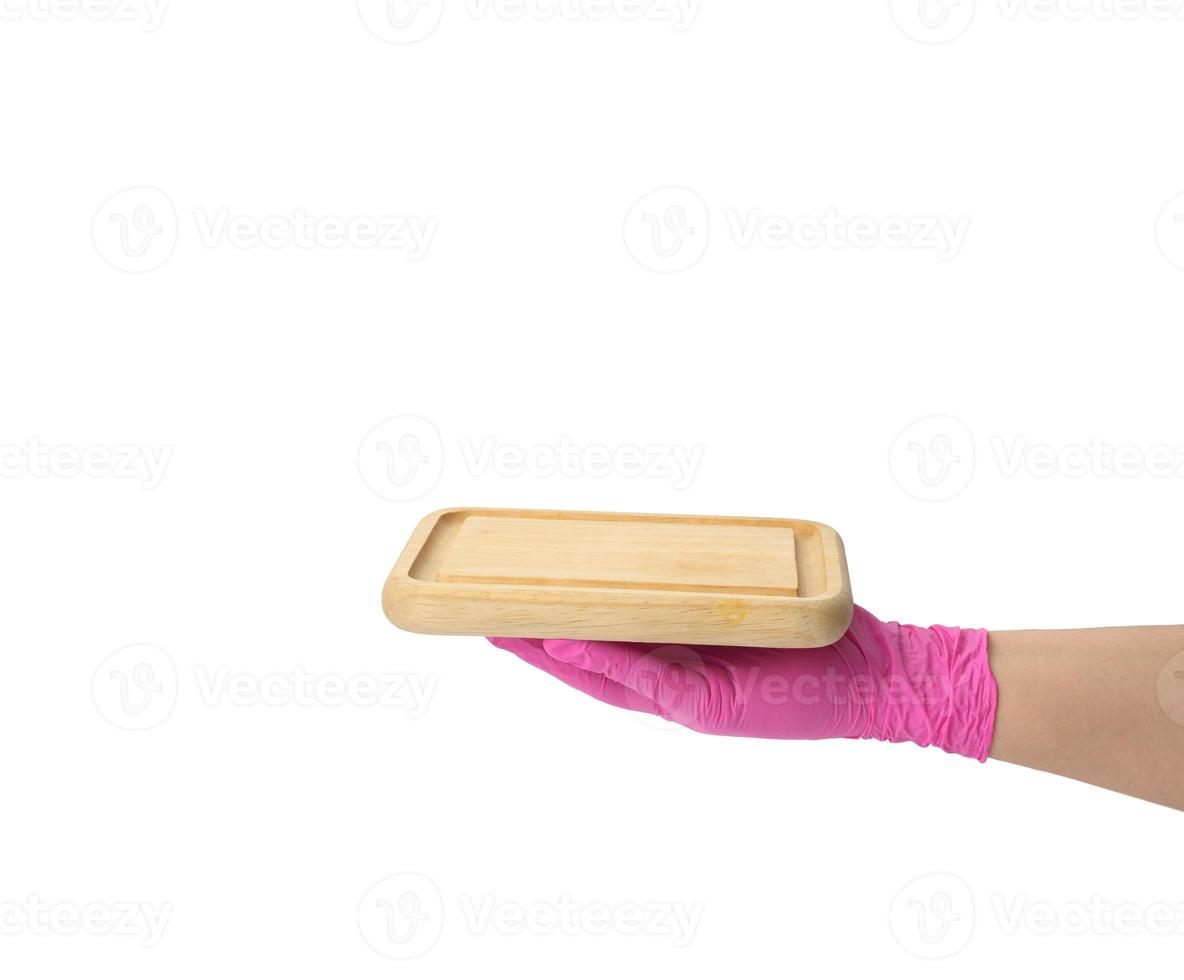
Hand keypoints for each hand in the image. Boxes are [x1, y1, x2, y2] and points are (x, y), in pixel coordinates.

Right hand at [489, 606, 996, 760]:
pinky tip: (564, 638)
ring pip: (605, 676)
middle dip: (534, 642)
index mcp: (680, 660)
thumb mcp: (754, 602)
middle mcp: (674, 683)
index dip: (554, 629)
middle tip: (480, 615)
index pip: (605, 644)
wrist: (883, 675)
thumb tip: (678, 544)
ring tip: (502, 626)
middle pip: (588, 664)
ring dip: (552, 651)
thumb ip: (712, 586)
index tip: (512, 601)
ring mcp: (686, 698)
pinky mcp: (709, 706)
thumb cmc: (822, 635)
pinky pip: (644, 680)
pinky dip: (603, 660)